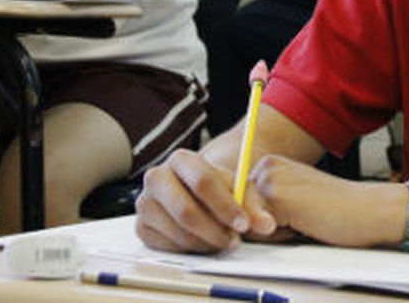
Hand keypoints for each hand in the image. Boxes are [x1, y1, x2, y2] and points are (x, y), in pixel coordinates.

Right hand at [134, 148, 277, 252]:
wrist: (196, 193)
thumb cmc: (219, 188)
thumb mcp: (239, 189)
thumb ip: (254, 205)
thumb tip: (266, 225)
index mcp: (181, 159)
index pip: (203, 182)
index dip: (225, 205)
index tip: (244, 224)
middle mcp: (156, 177)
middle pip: (186, 211)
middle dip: (215, 230)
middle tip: (235, 240)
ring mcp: (145, 203)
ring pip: (179, 232)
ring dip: (207, 242)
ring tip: (225, 241)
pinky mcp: (142, 227)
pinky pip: (168, 246)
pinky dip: (191, 249)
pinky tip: (206, 242)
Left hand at [252, 155, 403, 248]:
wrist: (368, 209)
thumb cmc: (337, 209)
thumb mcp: (294, 202)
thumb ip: (265, 207)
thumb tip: (238, 223)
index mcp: (271, 165)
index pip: (244, 204)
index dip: (266, 220)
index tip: (297, 213)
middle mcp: (266, 165)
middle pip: (241, 212)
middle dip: (266, 226)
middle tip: (303, 216)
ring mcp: (269, 178)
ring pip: (247, 222)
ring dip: (272, 232)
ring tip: (304, 218)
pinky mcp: (275, 195)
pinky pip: (257, 230)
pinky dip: (279, 236)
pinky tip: (304, 221)